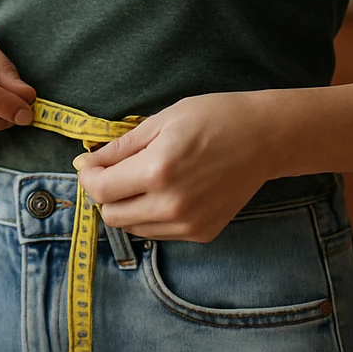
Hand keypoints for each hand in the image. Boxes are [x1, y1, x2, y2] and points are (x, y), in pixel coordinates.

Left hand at [73, 91, 279, 242]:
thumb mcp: (161, 121)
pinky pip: (159, 233)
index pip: (100, 189)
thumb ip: (121, 147)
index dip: (88, 175)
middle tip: (114, 170)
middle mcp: (170, 205)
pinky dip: (150, 216)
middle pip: (111, 215)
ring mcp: (188, 224)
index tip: (91, 162)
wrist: (264, 138)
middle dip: (104, 192)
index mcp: (157, 171)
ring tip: (141, 179)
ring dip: (126, 206)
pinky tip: (165, 191)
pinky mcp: (202, 233)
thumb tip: (88, 161)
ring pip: (133, 228)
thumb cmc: (213, 118)